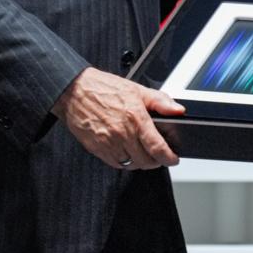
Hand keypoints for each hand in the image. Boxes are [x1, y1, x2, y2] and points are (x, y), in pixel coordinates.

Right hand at [53, 67, 184, 169]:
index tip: (173, 159)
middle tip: (159, 155)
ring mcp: (108, 143)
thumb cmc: (103, 88)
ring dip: (140, 162)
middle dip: (156, 161)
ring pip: (131, 164)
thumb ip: (161, 101)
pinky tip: (127, 152)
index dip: (168, 158)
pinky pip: (115, 163)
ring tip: (144, 153)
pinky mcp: (97, 149)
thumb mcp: (137, 89)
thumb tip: (178, 110)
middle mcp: (122, 133)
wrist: (75, 91)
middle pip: (146, 160)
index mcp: (135, 118)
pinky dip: (125, 162)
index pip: (157, 147)